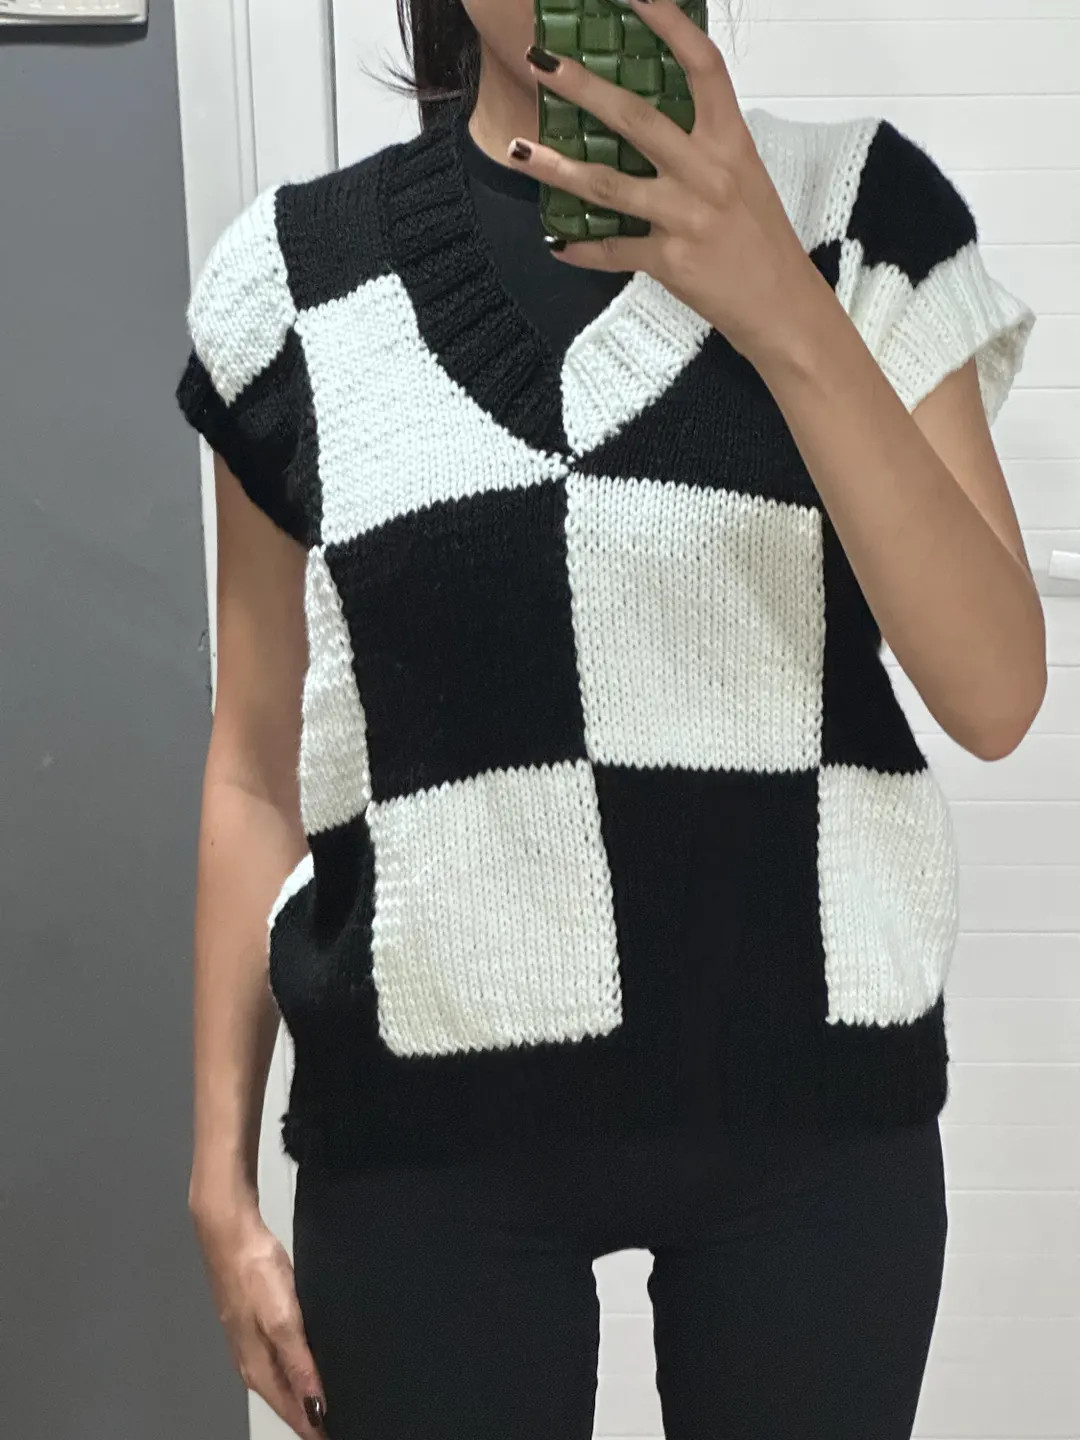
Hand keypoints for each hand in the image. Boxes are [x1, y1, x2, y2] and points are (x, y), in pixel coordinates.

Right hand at [190, 1192, 327, 1437]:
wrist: (231, 1232)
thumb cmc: (254, 1274)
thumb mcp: (282, 1320)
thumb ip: (299, 1364)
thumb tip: (316, 1408)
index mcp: (258, 1369)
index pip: (293, 1412)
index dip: (317, 1428)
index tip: (346, 1432)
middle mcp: (254, 1362)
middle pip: (288, 1401)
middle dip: (314, 1416)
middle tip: (350, 1420)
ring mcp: (254, 1342)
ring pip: (286, 1381)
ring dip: (308, 1394)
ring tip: (339, 1401)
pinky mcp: (259, 1322)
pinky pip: (285, 1358)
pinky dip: (302, 1369)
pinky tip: (317, 1362)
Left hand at [513, 0, 829, 367]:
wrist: (783, 307)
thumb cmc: (762, 240)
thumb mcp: (743, 176)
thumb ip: (702, 145)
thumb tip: (650, 120)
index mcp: (731, 141)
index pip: (702, 65)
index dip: (669, 23)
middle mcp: (708, 172)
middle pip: (636, 118)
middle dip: (583, 86)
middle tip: (541, 61)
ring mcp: (686, 217)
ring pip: (608, 184)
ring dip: (555, 167)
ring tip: (517, 149)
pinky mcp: (670, 262)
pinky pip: (613, 251)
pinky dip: (581, 249)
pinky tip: (556, 242)